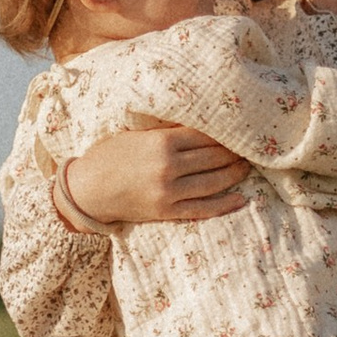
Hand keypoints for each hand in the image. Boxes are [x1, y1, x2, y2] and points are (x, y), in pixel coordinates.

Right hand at [64, 125, 250, 225]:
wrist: (87, 190)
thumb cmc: (110, 156)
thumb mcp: (137, 135)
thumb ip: (167, 131)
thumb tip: (199, 124)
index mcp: (161, 142)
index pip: (204, 136)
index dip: (224, 134)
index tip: (238, 130)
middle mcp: (169, 166)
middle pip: (214, 157)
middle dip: (234, 152)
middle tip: (249, 148)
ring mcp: (169, 192)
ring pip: (213, 182)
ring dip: (234, 174)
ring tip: (246, 167)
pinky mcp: (167, 212)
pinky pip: (203, 209)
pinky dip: (224, 204)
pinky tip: (240, 199)